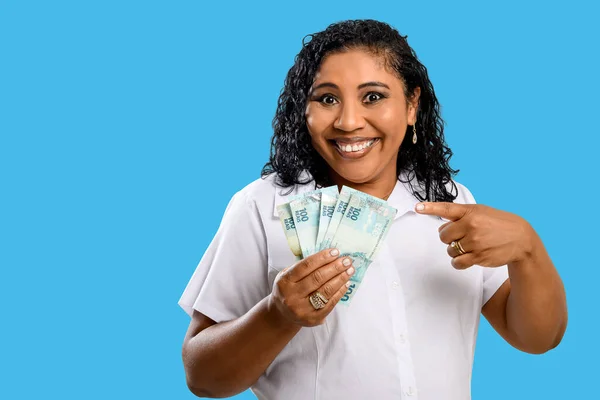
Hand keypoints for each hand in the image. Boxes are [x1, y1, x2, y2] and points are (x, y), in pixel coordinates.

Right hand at [269, 248, 354, 326]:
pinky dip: (340, 292)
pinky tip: (346, 284)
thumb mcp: (287, 275)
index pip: (306, 266)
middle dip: (335, 267)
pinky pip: (330, 304)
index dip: (322, 258)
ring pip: (325, 291)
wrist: (282, 314)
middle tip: (346, 260)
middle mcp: (292, 295)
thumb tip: (329, 256)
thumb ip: (304, 267)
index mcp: (285, 281)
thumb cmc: (288, 289)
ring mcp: (302, 309)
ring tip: (349, 270)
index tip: (335, 252)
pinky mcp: (312, 318)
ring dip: (340, 279)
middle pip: (317, 278)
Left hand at [415, 202, 535, 268]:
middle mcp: (471, 225)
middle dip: (449, 238)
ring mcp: (474, 242)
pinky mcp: (478, 257)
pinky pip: (457, 262)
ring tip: (469, 246)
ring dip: (455, 250)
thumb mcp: (481, 212)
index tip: (417, 207)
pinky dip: (458, 262)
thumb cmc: (498, 223)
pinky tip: (466, 257)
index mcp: (470, 212)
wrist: (521, 238)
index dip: (430, 208)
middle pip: (443, 235)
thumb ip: (460, 216)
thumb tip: (441, 227)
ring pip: (449, 250)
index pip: (446, 209)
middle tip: (461, 236)